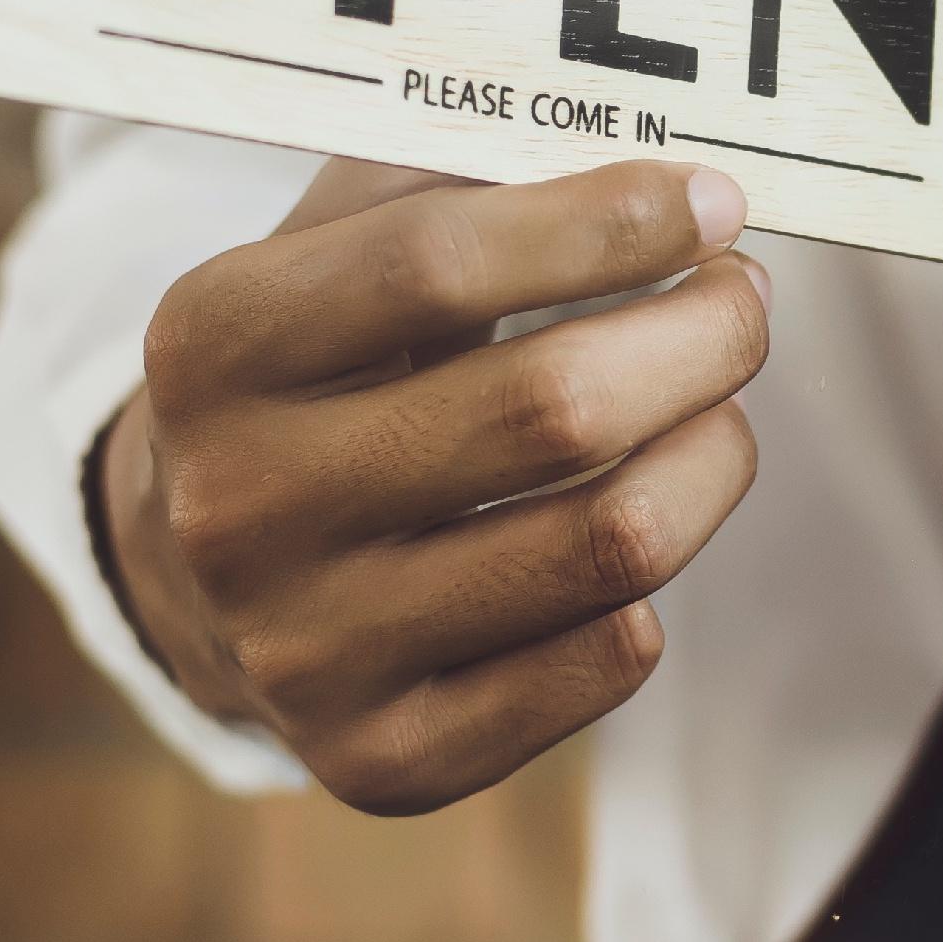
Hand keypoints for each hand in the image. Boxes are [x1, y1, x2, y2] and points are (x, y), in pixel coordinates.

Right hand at [103, 155, 768, 812]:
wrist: (199, 576)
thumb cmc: (317, 369)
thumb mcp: (333, 244)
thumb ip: (466, 183)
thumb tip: (667, 181)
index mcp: (214, 345)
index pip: (437, 265)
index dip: (607, 224)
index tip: (714, 203)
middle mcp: (240, 507)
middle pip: (553, 412)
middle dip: (701, 339)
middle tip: (743, 303)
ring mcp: (306, 649)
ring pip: (610, 544)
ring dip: (713, 455)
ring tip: (718, 409)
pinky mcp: (381, 761)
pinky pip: (604, 664)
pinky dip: (655, 586)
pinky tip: (635, 528)